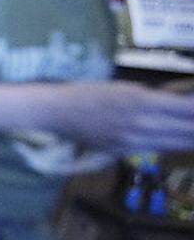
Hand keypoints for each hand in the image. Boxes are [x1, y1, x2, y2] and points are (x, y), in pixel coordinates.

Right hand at [51, 81, 193, 153]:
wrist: (58, 112)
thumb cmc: (90, 92)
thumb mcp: (126, 87)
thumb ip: (155, 95)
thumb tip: (183, 98)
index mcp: (143, 102)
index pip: (187, 109)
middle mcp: (141, 124)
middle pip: (187, 130)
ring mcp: (133, 141)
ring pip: (176, 144)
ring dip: (191, 138)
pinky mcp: (124, 151)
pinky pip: (156, 149)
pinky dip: (172, 144)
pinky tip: (182, 142)